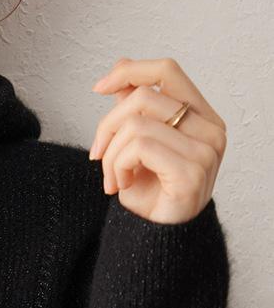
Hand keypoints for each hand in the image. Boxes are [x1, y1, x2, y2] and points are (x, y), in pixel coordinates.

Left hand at [89, 56, 227, 224]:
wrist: (158, 239)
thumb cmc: (151, 192)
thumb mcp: (137, 143)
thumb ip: (135, 108)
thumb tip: (121, 68)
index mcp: (202, 116)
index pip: (167, 71)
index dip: (129, 71)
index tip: (99, 88)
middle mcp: (211, 129)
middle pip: (144, 97)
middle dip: (108, 125)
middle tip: (97, 155)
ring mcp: (205, 150)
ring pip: (136, 123)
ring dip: (111, 153)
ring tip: (113, 177)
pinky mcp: (191, 171)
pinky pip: (138, 147)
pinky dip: (118, 166)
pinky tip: (121, 185)